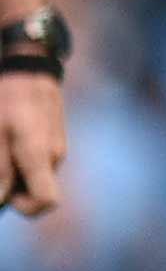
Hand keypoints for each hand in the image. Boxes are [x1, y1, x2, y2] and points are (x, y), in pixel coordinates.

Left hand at [1, 73, 62, 217]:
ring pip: (35, 173)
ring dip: (13, 168)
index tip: (4, 193)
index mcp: (41, 156)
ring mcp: (56, 146)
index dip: (24, 207)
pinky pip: (36, 158)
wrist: (30, 62)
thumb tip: (2, 200)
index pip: (46, 201)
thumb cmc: (8, 95)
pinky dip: (19, 156)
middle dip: (12, 186)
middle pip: (37, 189)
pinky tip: (7, 135)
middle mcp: (54, 156)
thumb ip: (1, 169)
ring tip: (0, 142)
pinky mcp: (53, 137)